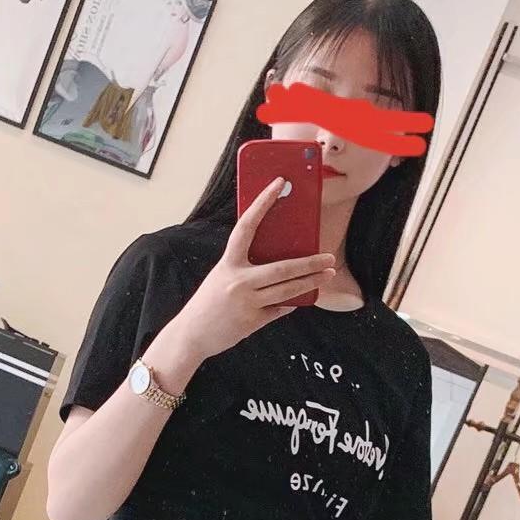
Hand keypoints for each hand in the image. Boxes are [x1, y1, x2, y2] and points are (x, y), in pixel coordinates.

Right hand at [155, 178, 336, 377]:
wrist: (191, 336)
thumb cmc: (207, 304)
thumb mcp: (221, 277)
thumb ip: (244, 269)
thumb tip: (276, 263)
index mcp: (228, 263)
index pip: (246, 226)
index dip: (262, 203)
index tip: (278, 184)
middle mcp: (238, 281)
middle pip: (282, 268)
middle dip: (310, 263)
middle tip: (329, 258)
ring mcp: (247, 303)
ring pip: (287, 290)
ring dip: (310, 282)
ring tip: (327, 276)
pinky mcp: (252, 321)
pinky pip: (279, 309)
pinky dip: (290, 304)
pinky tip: (300, 299)